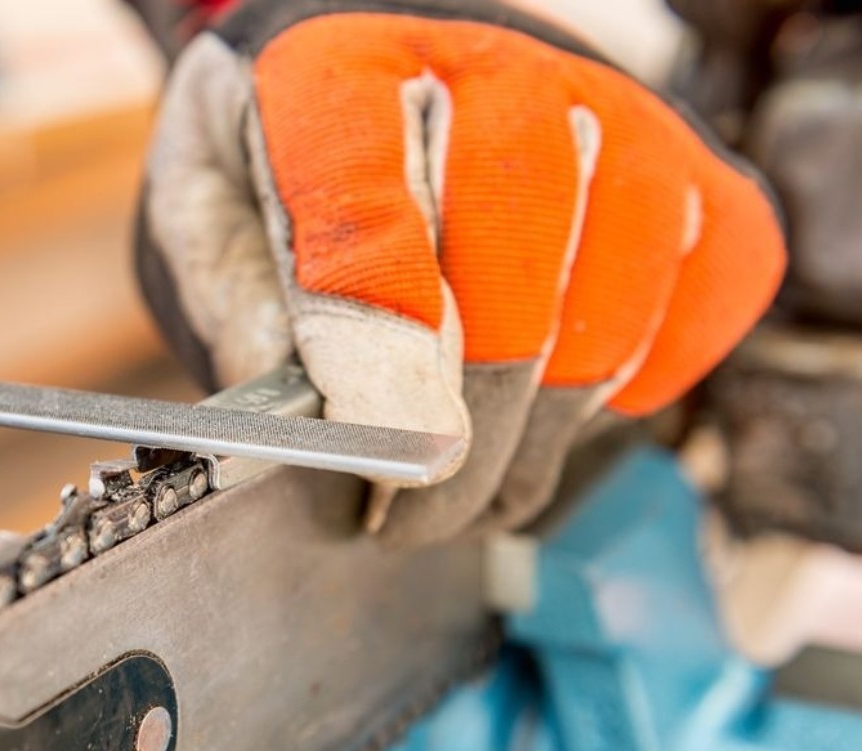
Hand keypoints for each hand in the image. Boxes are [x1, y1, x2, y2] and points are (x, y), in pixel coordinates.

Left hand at [135, 0, 785, 545]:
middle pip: (515, 229)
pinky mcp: (691, 174)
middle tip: (419, 509)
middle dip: (471, 401)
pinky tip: (555, 415)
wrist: (395, 109)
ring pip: (621, 272)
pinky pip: (707, 291)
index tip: (375, 436)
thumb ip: (245, 310)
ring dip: (546, 418)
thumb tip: (317, 433)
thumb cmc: (295, 172)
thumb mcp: (214, 222)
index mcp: (337, 70)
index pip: (364, 184)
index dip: (377, 319)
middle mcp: (488, 70)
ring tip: (474, 496)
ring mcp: (610, 111)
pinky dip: (638, 383)